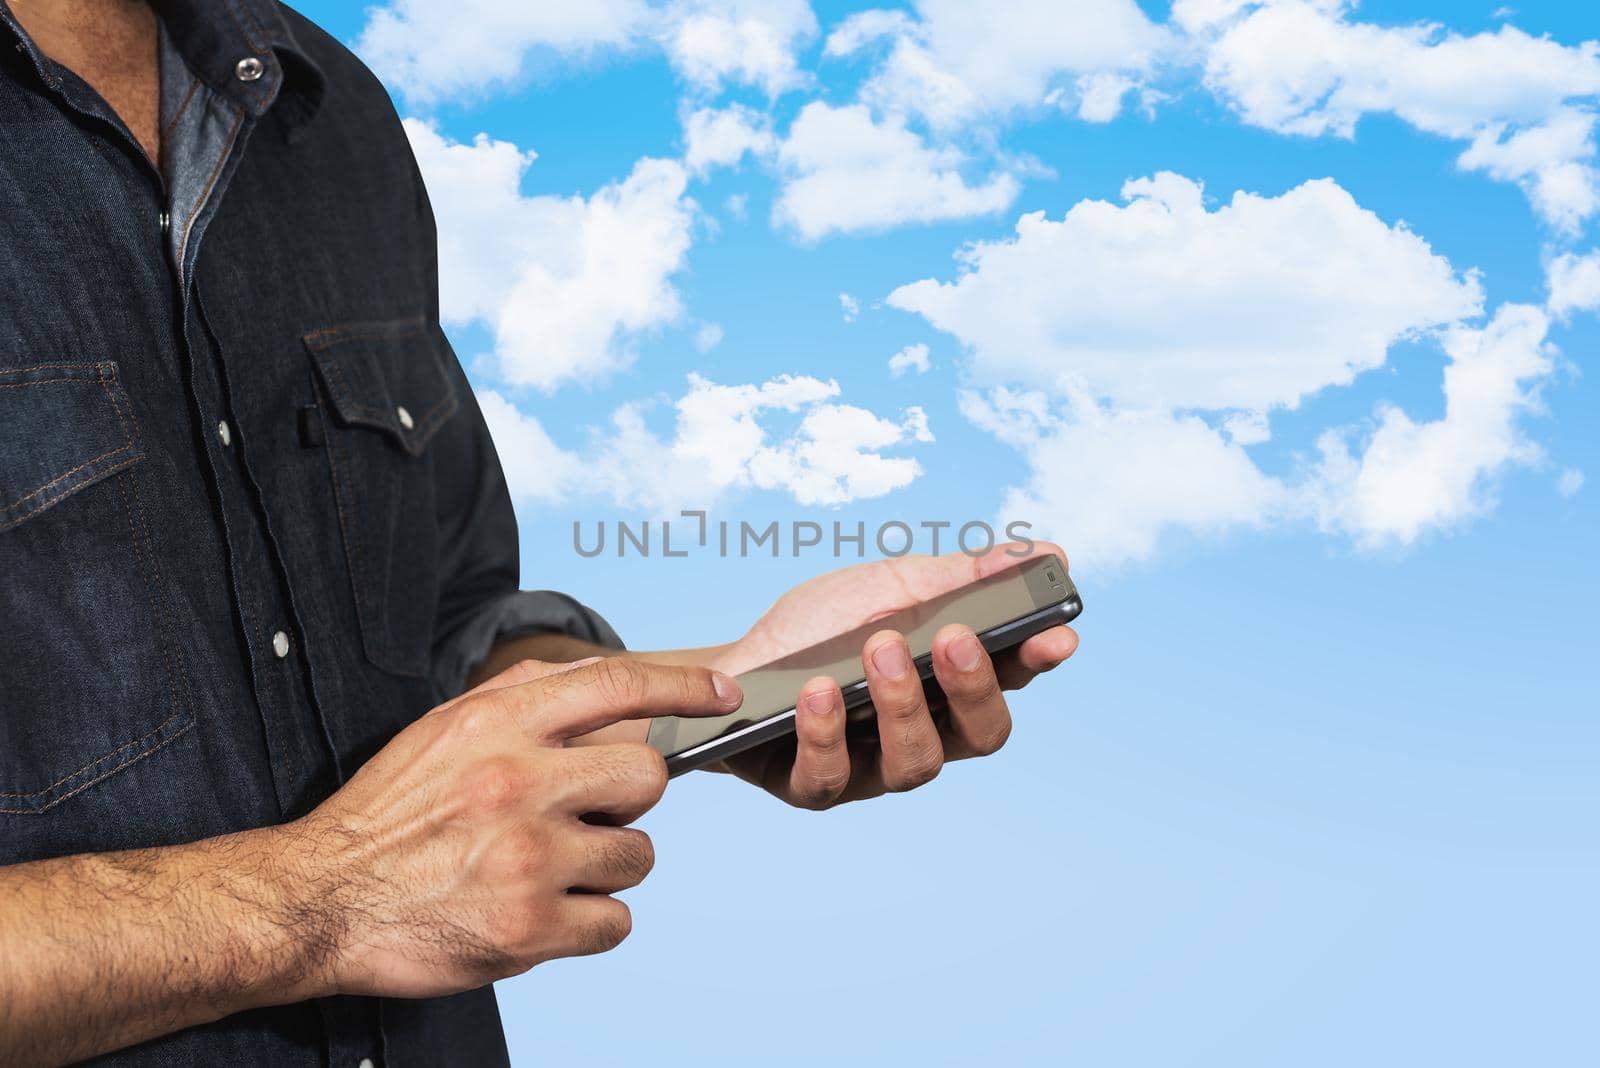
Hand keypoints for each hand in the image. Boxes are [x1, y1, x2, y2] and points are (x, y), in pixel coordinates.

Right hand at [275, 656, 742, 997]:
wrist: (322, 899)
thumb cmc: (388, 812)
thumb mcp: (443, 727)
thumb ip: (522, 696)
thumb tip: (605, 688)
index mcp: (497, 724)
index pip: (617, 685)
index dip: (685, 685)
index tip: (723, 693)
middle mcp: (518, 782)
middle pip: (648, 777)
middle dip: (630, 802)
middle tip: (587, 817)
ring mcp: (528, 859)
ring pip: (640, 856)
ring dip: (610, 867)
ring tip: (552, 870)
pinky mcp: (529, 930)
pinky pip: (616, 922)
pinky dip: (592, 923)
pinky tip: (547, 913)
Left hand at [711, 542, 1077, 807]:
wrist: (730, 666)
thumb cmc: (818, 629)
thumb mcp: (887, 586)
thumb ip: (960, 578)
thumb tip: (1045, 552)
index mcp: (949, 685)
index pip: (1011, 678)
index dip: (1037, 659)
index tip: (1056, 634)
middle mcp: (924, 734)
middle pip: (981, 735)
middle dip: (974, 686)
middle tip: (952, 637)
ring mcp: (871, 768)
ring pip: (915, 763)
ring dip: (903, 703)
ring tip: (877, 648)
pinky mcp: (813, 787)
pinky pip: (829, 776)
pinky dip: (827, 730)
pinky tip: (820, 691)